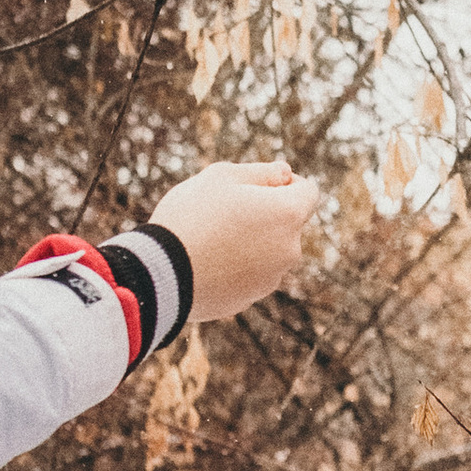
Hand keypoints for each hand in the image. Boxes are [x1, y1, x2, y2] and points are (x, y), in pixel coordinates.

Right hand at [148, 159, 320, 321]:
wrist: (161, 274)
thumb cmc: (191, 216)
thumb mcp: (221, 176)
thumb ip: (260, 172)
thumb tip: (285, 173)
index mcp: (288, 214)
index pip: (309, 191)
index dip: (287, 182)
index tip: (260, 184)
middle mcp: (289, 250)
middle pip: (288, 224)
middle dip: (266, 213)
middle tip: (225, 209)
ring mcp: (271, 279)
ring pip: (269, 251)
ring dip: (252, 241)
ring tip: (210, 237)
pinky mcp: (250, 299)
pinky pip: (249, 275)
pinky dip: (236, 266)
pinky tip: (205, 262)